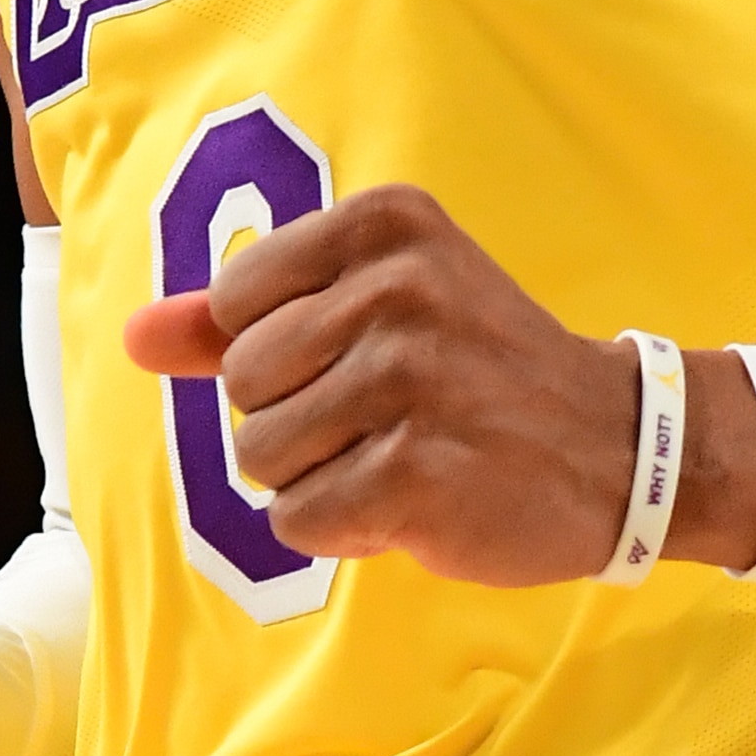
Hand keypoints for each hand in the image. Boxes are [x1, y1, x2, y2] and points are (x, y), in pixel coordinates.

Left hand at [123, 183, 755, 584]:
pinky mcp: (415, 473)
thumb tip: (134, 337)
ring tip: (401, 457)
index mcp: (383, 226)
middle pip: (242, 387)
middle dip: (296, 422)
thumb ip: (241, 319)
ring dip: (317, 479)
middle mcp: (397, 289)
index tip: (364, 356)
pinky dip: (345, 528)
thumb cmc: (480, 374)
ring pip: (259, 459)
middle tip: (391, 417)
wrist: (621, 447)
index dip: (280, 355)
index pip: (236, 305)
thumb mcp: (376, 308)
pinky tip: (414, 500)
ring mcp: (409, 381)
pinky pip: (300, 520)